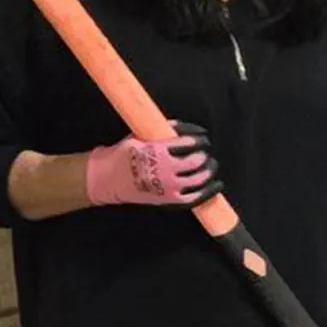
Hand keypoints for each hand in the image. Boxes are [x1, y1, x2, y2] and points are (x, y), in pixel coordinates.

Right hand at [84, 121, 217, 208]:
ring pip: (199, 180)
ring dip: (209, 171)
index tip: (204, 138)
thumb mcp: (139, 136)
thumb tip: (183, 126)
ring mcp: (169, 188)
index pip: (188, 144)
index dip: (200, 139)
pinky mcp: (170, 201)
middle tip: (207, 152)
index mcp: (158, 151)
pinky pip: (195, 198)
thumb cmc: (124, 154)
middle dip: (205, 155)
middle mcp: (165, 170)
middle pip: (196, 162)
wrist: (109, 179)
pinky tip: (216, 185)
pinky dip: (208, 192)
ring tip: (212, 165)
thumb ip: (162, 130)